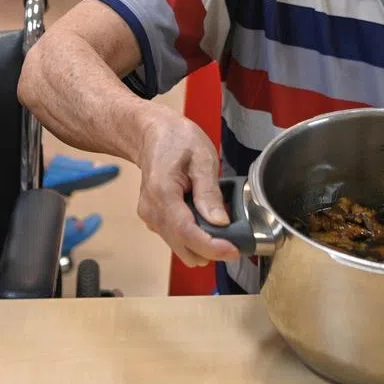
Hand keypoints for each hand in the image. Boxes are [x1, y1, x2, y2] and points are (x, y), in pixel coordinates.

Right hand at [135, 103, 238, 268]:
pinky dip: (193, 235)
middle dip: (210, 248)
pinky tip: (201, 215)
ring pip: (181, 247)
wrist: (151, 133)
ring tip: (216, 218)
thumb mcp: (201, 157)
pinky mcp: (153, 220)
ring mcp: (150, 217)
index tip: (234, 250)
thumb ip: (209, 192)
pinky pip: (177, 239)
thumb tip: (221, 222)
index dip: (212, 247)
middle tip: (233, 234)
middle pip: (183, 248)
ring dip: (202, 242)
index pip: (186, 232)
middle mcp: (152, 210)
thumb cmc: (175, 139)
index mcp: (162, 192)